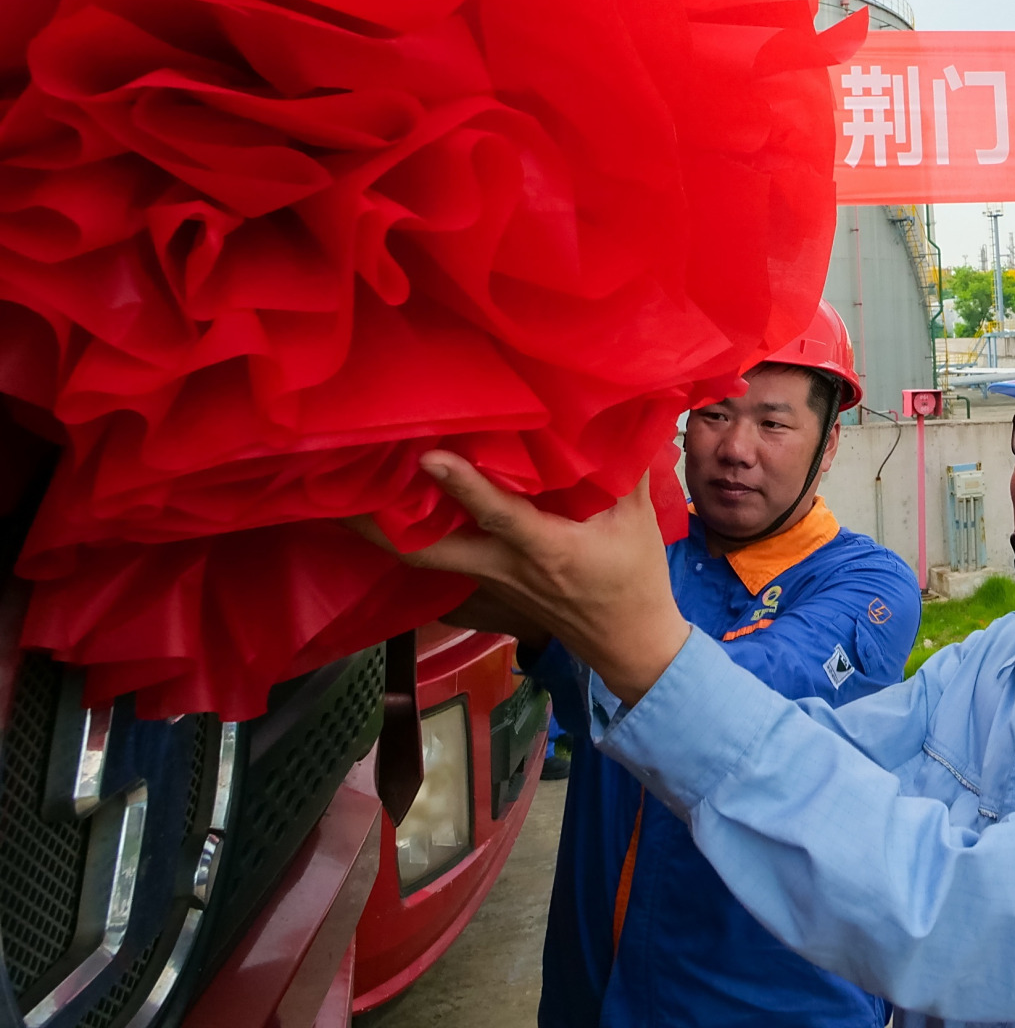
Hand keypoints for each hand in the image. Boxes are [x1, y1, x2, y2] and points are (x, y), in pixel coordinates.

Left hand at [353, 453, 690, 703]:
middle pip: (429, 551)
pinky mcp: (487, 588)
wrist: (626, 644)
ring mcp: (491, 582)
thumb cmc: (634, 579)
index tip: (428, 456)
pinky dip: (410, 540)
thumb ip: (624, 468)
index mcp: (547, 548)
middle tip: (335, 489)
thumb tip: (617, 410)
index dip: (465, 486)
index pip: (500, 515)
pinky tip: (389, 515)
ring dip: (385, 532)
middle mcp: (506, 567)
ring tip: (344, 495)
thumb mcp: (639, 521)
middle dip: (380, 524)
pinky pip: (441, 562)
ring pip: (426, 558)